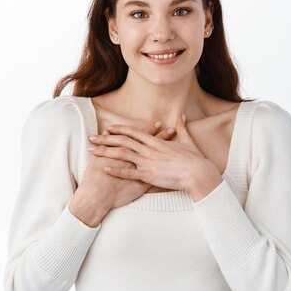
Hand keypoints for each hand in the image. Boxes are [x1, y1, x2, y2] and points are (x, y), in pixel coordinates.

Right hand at [69, 121, 175, 226]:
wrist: (96, 196)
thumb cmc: (94, 178)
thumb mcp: (98, 158)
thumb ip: (104, 146)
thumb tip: (106, 135)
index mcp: (126, 153)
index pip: (141, 138)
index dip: (150, 131)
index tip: (158, 123)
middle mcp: (136, 161)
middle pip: (152, 147)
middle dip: (162, 138)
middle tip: (172, 129)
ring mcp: (141, 173)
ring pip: (158, 161)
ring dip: (167, 154)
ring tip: (176, 153)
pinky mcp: (142, 185)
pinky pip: (156, 178)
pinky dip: (164, 173)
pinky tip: (172, 171)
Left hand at [88, 114, 222, 200]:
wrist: (198, 173)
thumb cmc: (194, 159)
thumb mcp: (187, 140)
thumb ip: (182, 128)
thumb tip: (182, 116)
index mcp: (156, 141)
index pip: (134, 132)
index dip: (120, 130)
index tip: (109, 129)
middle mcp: (149, 149)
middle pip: (123, 141)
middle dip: (105, 139)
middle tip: (92, 138)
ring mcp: (147, 162)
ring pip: (121, 154)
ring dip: (105, 151)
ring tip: (91, 151)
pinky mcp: (148, 175)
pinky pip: (128, 172)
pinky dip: (115, 170)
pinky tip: (104, 169)